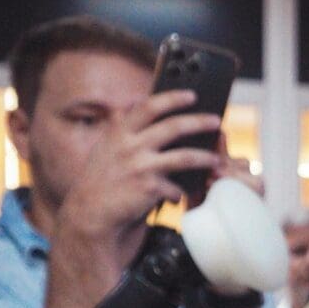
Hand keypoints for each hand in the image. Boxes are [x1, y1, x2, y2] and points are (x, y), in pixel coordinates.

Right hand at [60, 88, 226, 240]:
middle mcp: (130, 145)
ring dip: (205, 157)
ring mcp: (140, 166)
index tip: (191, 95)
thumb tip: (137, 100)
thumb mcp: (106, 146)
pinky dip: (179, 192)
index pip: (149, 106)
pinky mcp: (148, 188)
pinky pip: (176, 187)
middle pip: (174, 127)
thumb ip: (121, 125)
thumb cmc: (101, 179)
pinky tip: (178, 196)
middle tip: (217, 121)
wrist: (90, 212)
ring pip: (184, 157)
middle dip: (199, 121)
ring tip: (217, 159)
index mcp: (120, 132)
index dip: (172, 98)